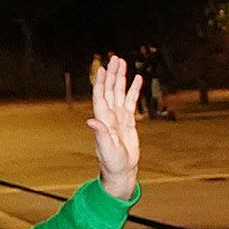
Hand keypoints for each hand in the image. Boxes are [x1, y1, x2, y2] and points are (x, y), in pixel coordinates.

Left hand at [85, 54, 142, 200]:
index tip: (102, 69)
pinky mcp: (128, 120)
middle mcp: (110, 114)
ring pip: (119, 92)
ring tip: (123, 63)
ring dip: (120, 78)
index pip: (101, 96)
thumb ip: (100, 134)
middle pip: (110, 89)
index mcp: (103, 119)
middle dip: (112, 74)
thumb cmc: (112, 162)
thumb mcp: (105, 149)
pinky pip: (131, 101)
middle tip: (115, 59)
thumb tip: (91, 121)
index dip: (100, 82)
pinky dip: (133, 89)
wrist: (121, 169)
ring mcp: (119, 116)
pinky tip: (137, 79)